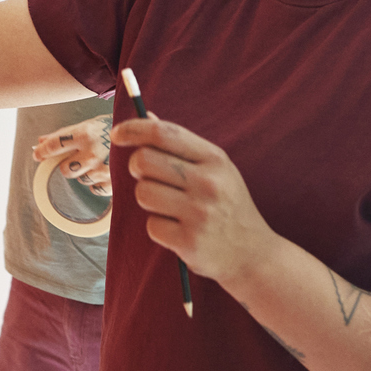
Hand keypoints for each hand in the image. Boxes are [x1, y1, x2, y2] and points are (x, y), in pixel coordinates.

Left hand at [32, 115, 112, 195]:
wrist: (144, 132)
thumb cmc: (110, 128)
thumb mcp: (87, 124)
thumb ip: (63, 134)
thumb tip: (39, 141)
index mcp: (85, 134)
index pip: (54, 145)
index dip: (42, 151)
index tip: (38, 154)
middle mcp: (93, 152)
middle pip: (66, 171)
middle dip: (68, 165)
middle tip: (77, 159)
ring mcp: (105, 168)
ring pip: (82, 181)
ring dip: (86, 174)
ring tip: (98, 162)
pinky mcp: (115, 182)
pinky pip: (96, 190)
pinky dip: (98, 183)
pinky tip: (105, 172)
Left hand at [114, 115, 277, 284]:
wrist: (252, 254)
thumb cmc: (227, 206)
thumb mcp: (216, 170)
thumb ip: (181, 145)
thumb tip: (147, 116)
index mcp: (215, 159)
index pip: (164, 133)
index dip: (134, 129)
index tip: (117, 134)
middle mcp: (208, 183)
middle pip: (144, 161)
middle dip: (138, 169)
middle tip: (151, 178)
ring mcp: (199, 213)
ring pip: (143, 193)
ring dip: (148, 200)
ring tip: (170, 207)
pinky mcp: (189, 241)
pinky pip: (151, 225)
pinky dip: (159, 228)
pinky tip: (179, 230)